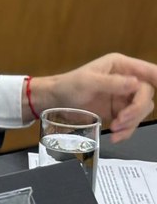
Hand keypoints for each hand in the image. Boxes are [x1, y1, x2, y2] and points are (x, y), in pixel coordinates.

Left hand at [31, 53, 155, 142]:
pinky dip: (127, 131)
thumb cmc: (68, 85)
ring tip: (114, 129)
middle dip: (137, 110)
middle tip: (120, 120)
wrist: (55, 101)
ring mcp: (123, 96)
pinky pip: (131, 122)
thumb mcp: (87, 82)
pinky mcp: (119, 111)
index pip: (148, 71)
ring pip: (142, 110)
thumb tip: (136, 83)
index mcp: (120, 66)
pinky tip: (115, 136)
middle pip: (147, 95)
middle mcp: (126, 79)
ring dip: (131, 122)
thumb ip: (112, 83)